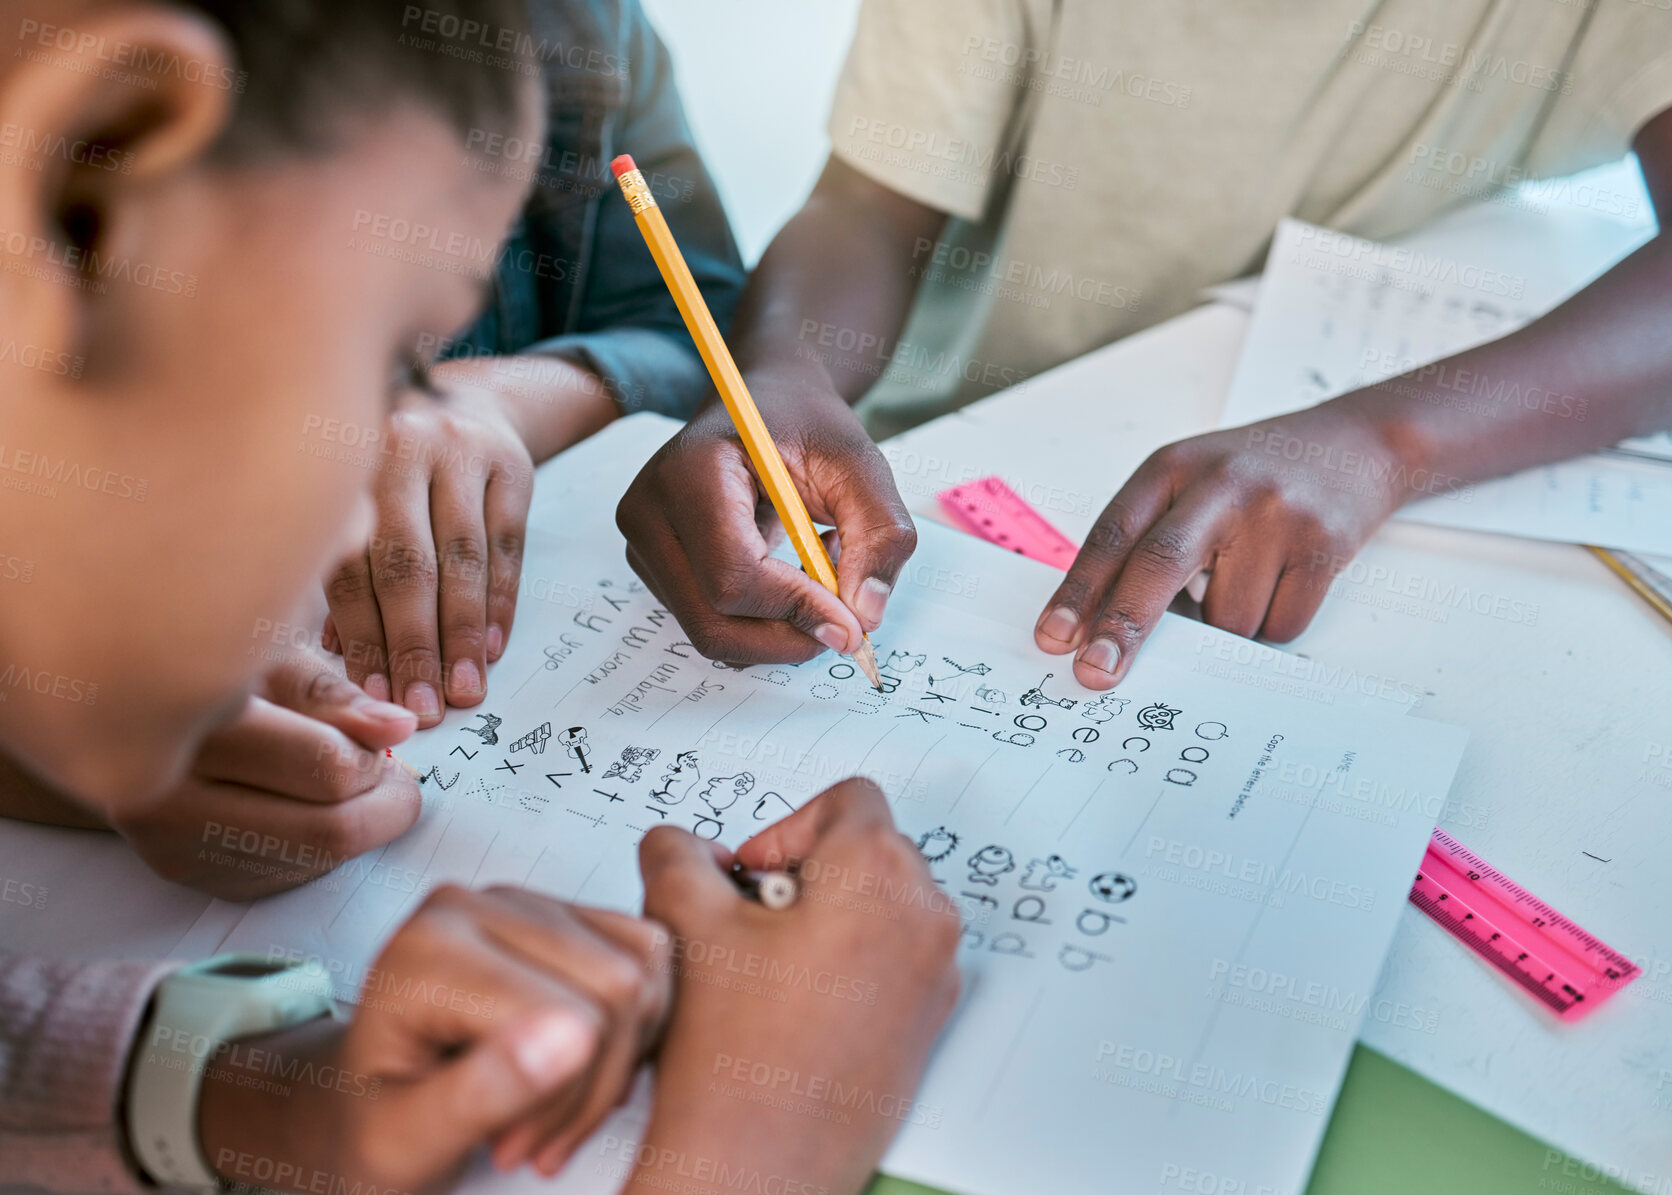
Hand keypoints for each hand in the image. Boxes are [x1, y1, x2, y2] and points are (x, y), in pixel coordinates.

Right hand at [109, 652, 421, 898]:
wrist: (126, 711)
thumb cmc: (214, 671)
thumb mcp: (272, 658)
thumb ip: (335, 697)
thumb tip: (397, 729)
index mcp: (192, 721)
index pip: (325, 768)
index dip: (375, 759)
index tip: (387, 740)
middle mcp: (165, 792)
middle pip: (326, 831)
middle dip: (383, 807)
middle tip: (395, 778)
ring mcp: (168, 841)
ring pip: (309, 861)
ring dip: (353, 826)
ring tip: (348, 783)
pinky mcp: (180, 870)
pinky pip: (279, 876)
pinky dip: (314, 847)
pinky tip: (301, 805)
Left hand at [197, 885, 672, 1192]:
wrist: (361, 1103)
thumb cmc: (373, 1123)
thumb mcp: (404, 1139)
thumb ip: (479, 1092)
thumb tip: (574, 1035)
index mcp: (431, 946)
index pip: (573, 1015)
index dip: (563, 1101)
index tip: (511, 1149)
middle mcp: (477, 902)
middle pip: (619, 985)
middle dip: (593, 1084)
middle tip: (532, 1138)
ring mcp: (525, 900)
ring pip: (645, 968)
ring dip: (620, 1059)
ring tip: (552, 1109)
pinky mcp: (563, 912)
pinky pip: (651, 953)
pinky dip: (639, 1026)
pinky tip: (582, 1068)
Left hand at [323, 371, 534, 726]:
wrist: (466, 401)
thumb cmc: (389, 468)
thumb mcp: (354, 497)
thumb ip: (341, 563)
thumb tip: (333, 654)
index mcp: (341, 461)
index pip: (351, 564)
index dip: (362, 635)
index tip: (372, 697)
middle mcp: (398, 446)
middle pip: (408, 562)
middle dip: (414, 643)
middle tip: (422, 706)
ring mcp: (461, 451)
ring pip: (461, 557)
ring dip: (461, 633)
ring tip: (462, 690)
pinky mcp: (511, 464)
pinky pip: (507, 546)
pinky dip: (500, 603)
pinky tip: (490, 649)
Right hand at [616, 367, 916, 664]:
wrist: (764, 404)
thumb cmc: (806, 424)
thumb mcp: (860, 463)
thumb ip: (879, 533)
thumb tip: (866, 615)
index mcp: (689, 471)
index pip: (732, 574)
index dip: (797, 610)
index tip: (855, 624)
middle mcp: (649, 512)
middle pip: (713, 620)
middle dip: (790, 636)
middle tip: (849, 618)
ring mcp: (644, 545)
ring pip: (712, 633)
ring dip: (781, 628)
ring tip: (821, 571)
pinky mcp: (656, 569)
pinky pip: (711, 623)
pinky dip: (764, 622)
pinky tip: (793, 577)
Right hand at [626, 779, 960, 1194]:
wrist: (759, 1168)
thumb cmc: (738, 1062)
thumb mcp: (686, 926)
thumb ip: (678, 856)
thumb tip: (684, 846)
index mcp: (880, 875)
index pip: (847, 798)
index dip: (784, 828)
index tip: (751, 875)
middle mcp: (925, 919)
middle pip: (867, 849)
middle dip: (804, 875)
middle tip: (750, 923)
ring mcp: (935, 974)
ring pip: (880, 905)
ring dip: (825, 918)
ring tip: (766, 970)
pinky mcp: (930, 1021)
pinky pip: (894, 958)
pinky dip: (848, 963)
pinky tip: (790, 1006)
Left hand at [1035, 405, 1415, 688]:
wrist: (1356, 445)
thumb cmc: (1254, 477)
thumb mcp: (1188, 484)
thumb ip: (1147, 542)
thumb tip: (1107, 631)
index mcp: (1172, 468)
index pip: (1113, 534)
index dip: (1078, 591)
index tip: (1054, 637)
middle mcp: (1221, 485)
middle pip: (1159, 566)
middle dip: (1123, 627)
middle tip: (1095, 672)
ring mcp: (1275, 514)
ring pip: (1226, 618)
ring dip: (1223, 625)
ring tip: (1247, 576)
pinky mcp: (1322, 545)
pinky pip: (1277, 626)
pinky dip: (1270, 624)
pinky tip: (1282, 581)